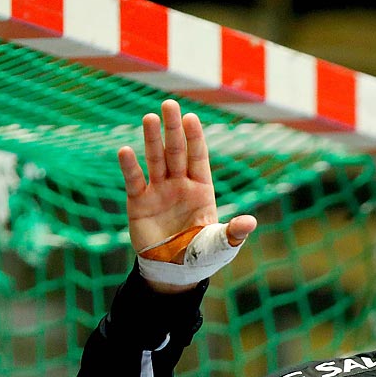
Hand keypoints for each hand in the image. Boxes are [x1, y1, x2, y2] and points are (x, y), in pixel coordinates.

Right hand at [117, 99, 255, 293]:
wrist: (174, 272)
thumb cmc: (201, 255)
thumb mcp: (221, 244)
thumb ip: (234, 232)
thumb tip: (250, 222)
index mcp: (202, 189)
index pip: (198, 157)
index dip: (195, 138)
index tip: (191, 118)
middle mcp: (179, 184)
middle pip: (176, 151)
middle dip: (173, 129)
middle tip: (169, 104)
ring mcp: (158, 191)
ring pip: (155, 160)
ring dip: (152, 140)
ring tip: (149, 118)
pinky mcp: (139, 203)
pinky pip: (135, 181)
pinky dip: (130, 167)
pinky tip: (125, 151)